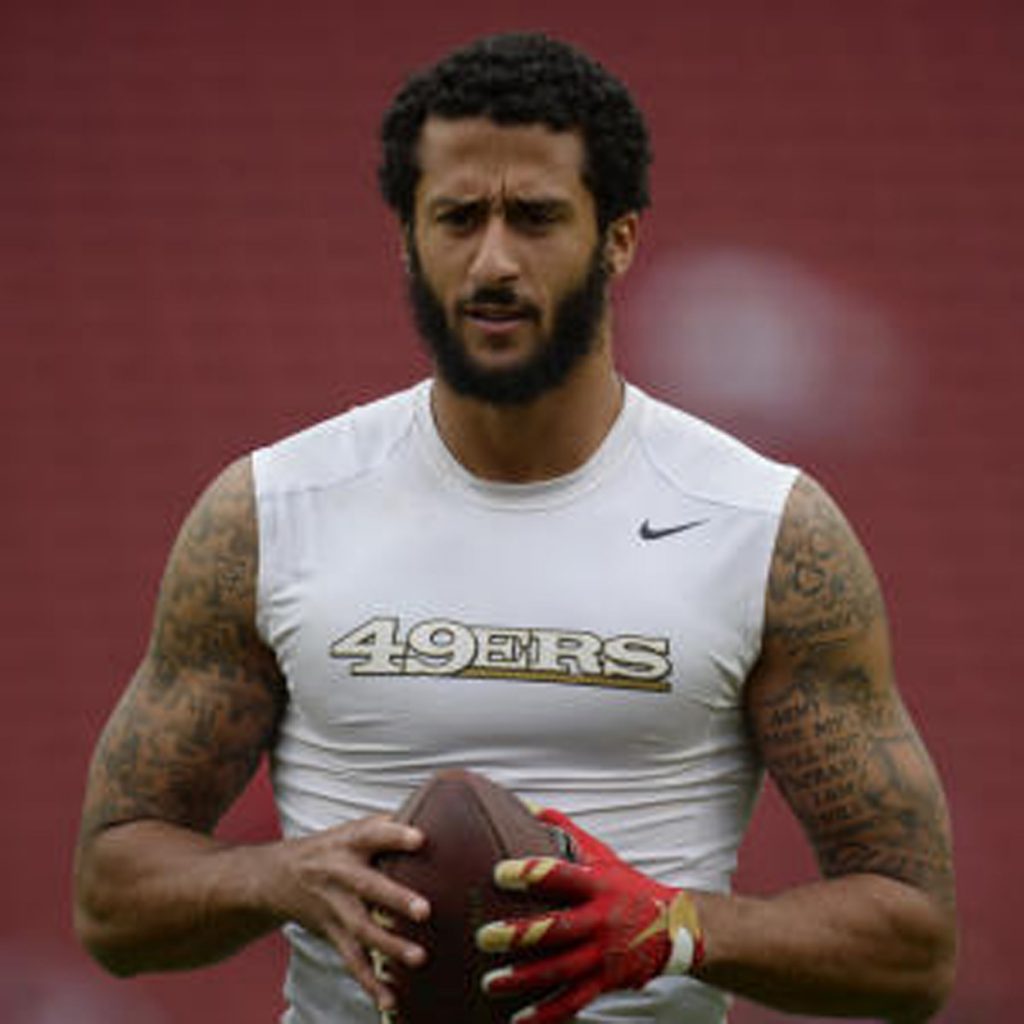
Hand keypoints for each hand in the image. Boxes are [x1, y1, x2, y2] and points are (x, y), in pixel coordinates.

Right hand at [263, 815, 429, 1011]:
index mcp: (351, 842)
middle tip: (424, 910)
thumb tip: (439, 815)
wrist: (278, 876)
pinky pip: (352, 961)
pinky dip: (371, 983)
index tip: (421, 838)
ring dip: (390, 946)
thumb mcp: (354, 828)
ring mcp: (335, 907)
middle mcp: (341, 874)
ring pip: (362, 929)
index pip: (374, 833)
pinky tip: (391, 1000)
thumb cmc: (333, 847)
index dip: (396, 835)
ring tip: (418, 958)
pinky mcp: (333, 934)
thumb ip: (390, 825)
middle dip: (396, 899)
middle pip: (368, 886)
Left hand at [475, 807, 702, 1023]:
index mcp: (596, 884)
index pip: (561, 875)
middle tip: (484, 936)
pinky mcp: (606, 981)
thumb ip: (563, 830)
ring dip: (523, 979)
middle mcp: (600, 919)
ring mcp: (603, 954)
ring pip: (561, 970)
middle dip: (520, 935)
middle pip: (557, 929)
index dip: (532, 873)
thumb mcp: (601, 853)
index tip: (499, 873)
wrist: (675, 927)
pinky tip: (518, 1020)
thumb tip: (525, 805)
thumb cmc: (626, 884)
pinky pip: (573, 1001)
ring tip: (489, 981)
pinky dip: (547, 1014)